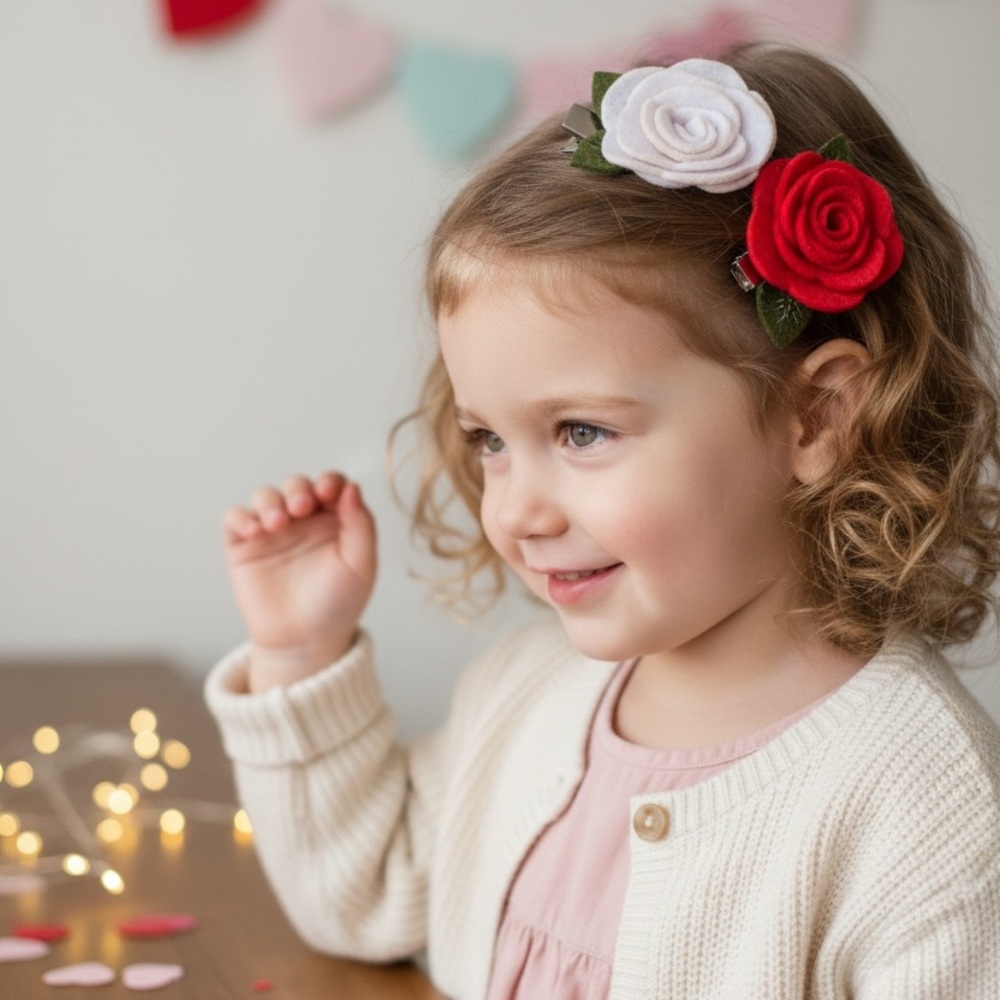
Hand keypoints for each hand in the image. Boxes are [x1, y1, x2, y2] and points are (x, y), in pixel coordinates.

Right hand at [222, 472, 377, 690]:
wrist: (304, 640)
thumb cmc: (338, 603)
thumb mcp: (360, 564)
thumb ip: (361, 524)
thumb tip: (352, 487)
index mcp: (335, 519)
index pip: (331, 485)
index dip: (329, 481)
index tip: (328, 490)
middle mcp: (303, 520)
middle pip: (297, 485)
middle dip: (298, 488)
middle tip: (301, 507)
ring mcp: (272, 531)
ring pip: (265, 496)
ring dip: (270, 501)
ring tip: (278, 522)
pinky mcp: (244, 546)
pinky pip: (235, 518)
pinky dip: (242, 517)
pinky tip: (255, 530)